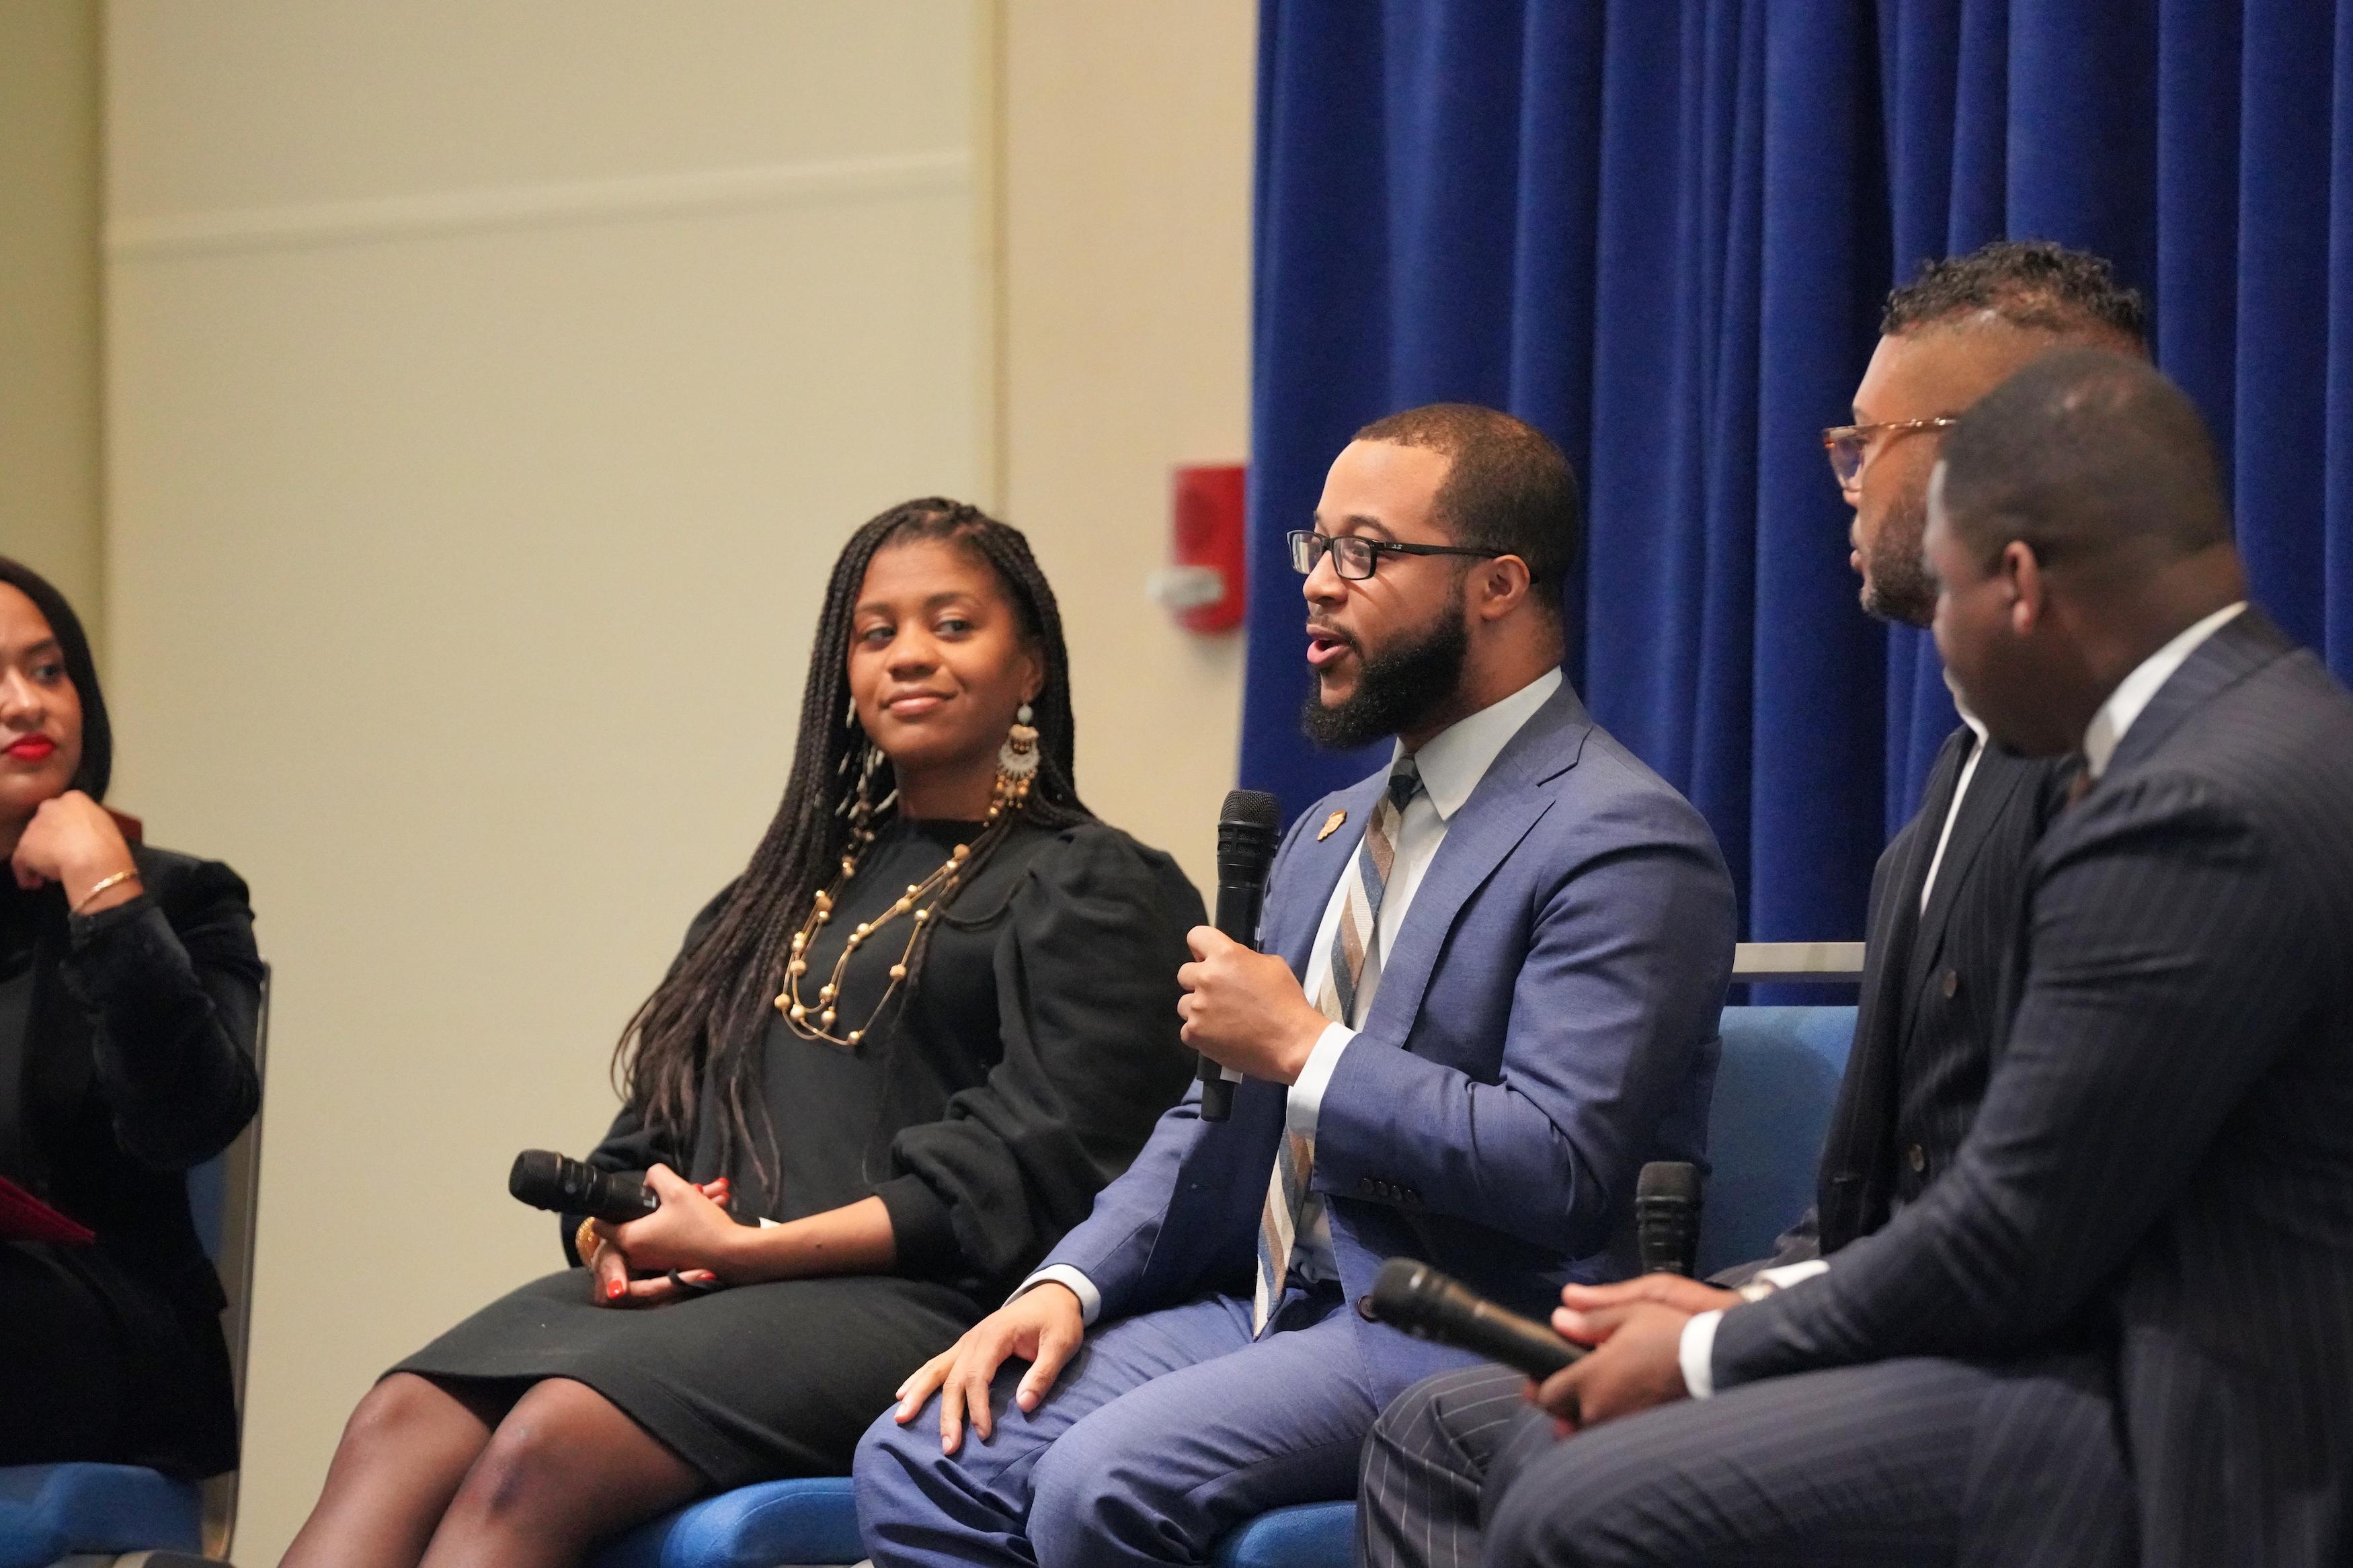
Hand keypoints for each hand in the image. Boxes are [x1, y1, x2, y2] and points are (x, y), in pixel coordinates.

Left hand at [10, 791, 136, 909]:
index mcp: (74, 798)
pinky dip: (26, 873)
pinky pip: (21, 861)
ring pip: (33, 841)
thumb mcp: (106, 826)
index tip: (73, 841)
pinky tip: (34, 883)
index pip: (65, 810)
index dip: (68, 827)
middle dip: (51, 839)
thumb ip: (90, 825)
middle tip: (60, 856)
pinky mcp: (25, 845)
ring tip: (49, 873)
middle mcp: (50, 806)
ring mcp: (35, 825)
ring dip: (39, 856)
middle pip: (46, 823)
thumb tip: (84, 835)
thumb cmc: (108, 843)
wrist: (93, 858)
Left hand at [586, 1171, 731, 1307]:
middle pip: (632, 1222)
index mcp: (630, 1238)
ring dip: (672, 1211)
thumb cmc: (701, 1225)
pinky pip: (666, 1238)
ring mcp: (653, 1261)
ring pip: (653, 1228)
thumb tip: (649, 1179)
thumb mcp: (678, 1190)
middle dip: (653, 1203)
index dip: (611, 1205)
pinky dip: (680, 1223)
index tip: (629, 1195)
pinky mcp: (669, 1264)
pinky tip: (707, 1208)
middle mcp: (636, 1254)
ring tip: (707, 1194)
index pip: (599, 1223)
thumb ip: (656, 1175)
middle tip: (678, 1191)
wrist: (732, 1255)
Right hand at [891, 1282, 1083, 1453]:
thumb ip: (1044, 1374)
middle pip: (953, 1379)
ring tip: (901, 1418)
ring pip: (937, 1369)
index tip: (984, 1434)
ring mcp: (966, 1341)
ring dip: (919, 1394)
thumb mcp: (1062, 1344)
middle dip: (948, 1415)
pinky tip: (903, 1393)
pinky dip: (919, 1379)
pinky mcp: (966, 1346)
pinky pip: (937, 1363)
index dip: (978, 1407)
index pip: (978, 1376)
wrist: (1053, 1295)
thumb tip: (1024, 1406)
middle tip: (948, 1447)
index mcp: (995, 1336)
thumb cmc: (1058, 1321)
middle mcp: (974, 1338)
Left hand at [1176, 926, 1327, 1084]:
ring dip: (1199, 1009)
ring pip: (1184, 1004)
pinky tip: (1221, 1035)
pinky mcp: (1195, 1033)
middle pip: (1185, 973)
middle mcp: (1207, 978)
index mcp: (1226, 956)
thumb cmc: (1286, 1004)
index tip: (1206, 957)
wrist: (1291, 1042)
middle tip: (1220, 994)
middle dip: (1199, 981)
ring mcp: (1198, 1008)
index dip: (1201, 947)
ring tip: (1223, 1019)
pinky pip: (1187, 1029)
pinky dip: (1201, 1033)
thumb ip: (1244, 958)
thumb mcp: (1272, 965)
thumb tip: (1233, 963)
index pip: (1196, 936)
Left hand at [1528, 1275, 1729, 1432]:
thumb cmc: (1672, 1335)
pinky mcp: (1646, 1440)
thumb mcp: (1631, 1314)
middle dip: (1564, 1409)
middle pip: (1563, 1424)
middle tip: (1577, 1389)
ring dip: (1587, 1423)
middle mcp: (1600, 1413)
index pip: (1546, 1398)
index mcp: (1589, 1381)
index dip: (1544, 1387)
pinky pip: (1616, 1442)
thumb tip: (1558, 1320)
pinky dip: (1613, 1431)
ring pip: (1589, 1436)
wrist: (1717, 1364)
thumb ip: (1590, 1321)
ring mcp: (1623, 1430)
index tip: (1549, 1377)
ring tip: (1602, 1401)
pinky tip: (1626, 1411)